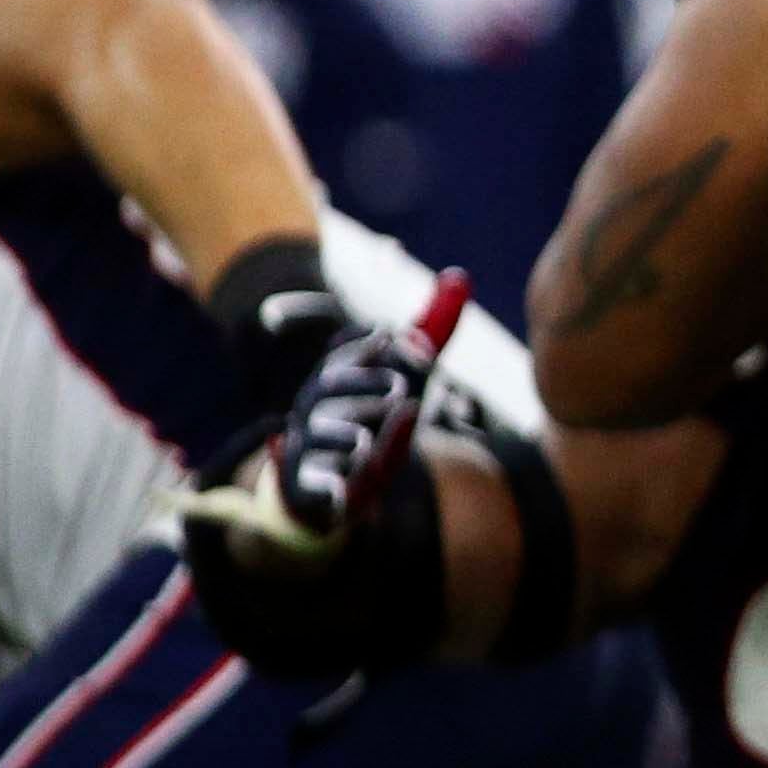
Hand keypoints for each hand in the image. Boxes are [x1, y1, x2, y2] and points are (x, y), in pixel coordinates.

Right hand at [182, 273, 466, 561]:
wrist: (331, 487)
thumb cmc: (370, 419)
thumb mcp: (403, 378)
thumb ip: (429, 334)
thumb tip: (460, 275)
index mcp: (339, 377)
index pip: (345, 352)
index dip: (367, 343)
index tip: (392, 334)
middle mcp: (318, 407)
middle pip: (331, 386)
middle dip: (362, 384)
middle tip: (400, 388)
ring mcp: (309, 447)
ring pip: (317, 436)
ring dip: (341, 435)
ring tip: (363, 441)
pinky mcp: (308, 487)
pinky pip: (311, 486)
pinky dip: (324, 489)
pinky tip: (340, 493)